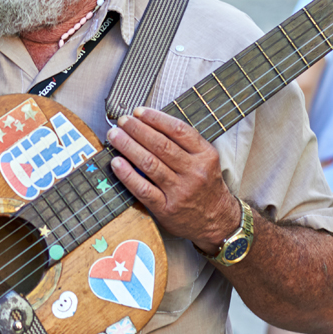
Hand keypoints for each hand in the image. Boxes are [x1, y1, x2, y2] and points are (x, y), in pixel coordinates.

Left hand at [106, 107, 240, 253]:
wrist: (218, 221)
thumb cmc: (205, 186)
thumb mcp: (205, 161)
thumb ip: (184, 145)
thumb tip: (149, 124)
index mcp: (205, 155)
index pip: (179, 130)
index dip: (156, 119)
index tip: (139, 111)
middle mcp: (194, 172)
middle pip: (161, 145)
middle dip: (138, 130)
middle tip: (122, 121)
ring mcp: (180, 191)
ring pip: (150, 164)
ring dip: (128, 147)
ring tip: (115, 136)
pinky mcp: (166, 209)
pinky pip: (143, 189)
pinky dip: (127, 174)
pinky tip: (116, 163)